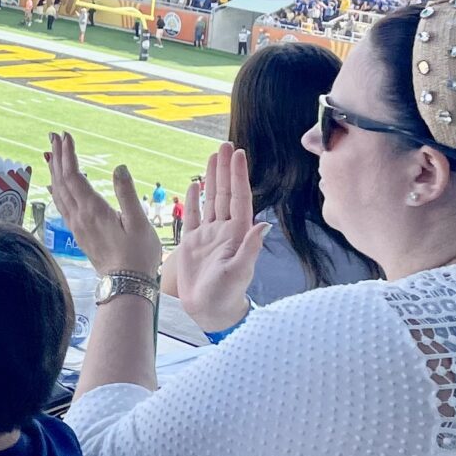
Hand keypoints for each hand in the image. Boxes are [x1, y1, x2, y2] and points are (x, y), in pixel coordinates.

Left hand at [43, 132, 162, 278]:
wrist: (125, 285)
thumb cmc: (138, 255)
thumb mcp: (139, 222)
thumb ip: (127, 193)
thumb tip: (118, 167)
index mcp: (93, 210)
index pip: (73, 175)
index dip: (67, 154)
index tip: (65, 136)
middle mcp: (79, 216)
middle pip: (61, 180)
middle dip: (57, 156)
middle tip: (54, 136)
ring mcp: (77, 225)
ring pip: (58, 192)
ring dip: (54, 170)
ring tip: (52, 153)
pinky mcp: (78, 233)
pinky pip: (61, 205)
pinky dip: (57, 188)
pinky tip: (56, 185)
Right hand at [178, 142, 268, 334]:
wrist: (208, 310)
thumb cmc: (226, 294)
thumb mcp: (239, 271)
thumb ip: (250, 248)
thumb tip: (263, 225)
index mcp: (236, 233)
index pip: (238, 198)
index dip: (238, 176)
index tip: (239, 154)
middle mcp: (223, 230)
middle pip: (224, 193)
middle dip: (225, 169)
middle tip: (225, 145)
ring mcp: (207, 235)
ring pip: (210, 199)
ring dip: (211, 178)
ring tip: (212, 157)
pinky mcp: (192, 243)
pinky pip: (192, 216)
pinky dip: (194, 199)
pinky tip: (194, 185)